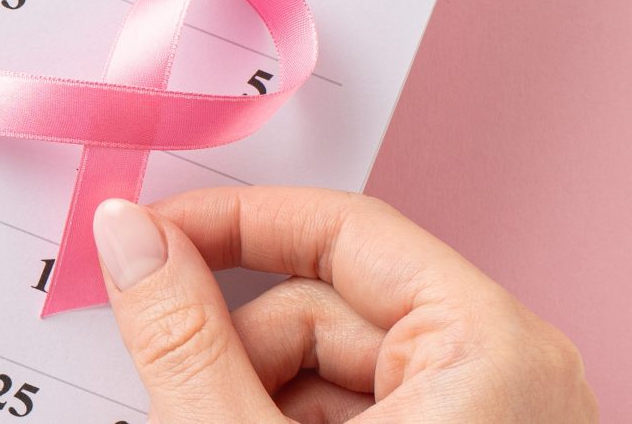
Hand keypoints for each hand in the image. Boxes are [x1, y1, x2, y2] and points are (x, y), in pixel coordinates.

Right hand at [92, 188, 596, 421]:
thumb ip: (183, 341)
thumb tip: (125, 239)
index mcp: (491, 349)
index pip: (341, 231)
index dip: (228, 228)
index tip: (140, 240)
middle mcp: (506, 377)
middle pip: (324, 308)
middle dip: (232, 351)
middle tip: (168, 395)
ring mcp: (484, 422)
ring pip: (325, 370)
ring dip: (249, 398)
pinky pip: (353, 413)